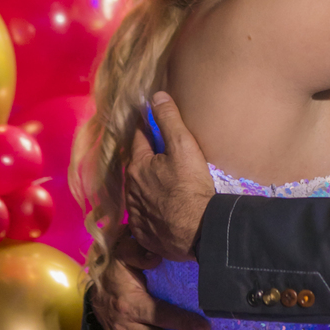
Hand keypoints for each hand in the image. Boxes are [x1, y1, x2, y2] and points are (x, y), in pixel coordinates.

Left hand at [125, 91, 213, 262]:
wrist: (199, 231)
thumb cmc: (191, 187)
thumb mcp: (184, 146)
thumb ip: (169, 120)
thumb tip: (156, 96)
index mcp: (137, 166)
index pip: (138, 139)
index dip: (146, 128)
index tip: (151, 122)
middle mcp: (131, 190)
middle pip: (137, 167)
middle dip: (145, 159)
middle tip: (161, 154)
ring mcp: (136, 214)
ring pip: (138, 193)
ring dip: (147, 186)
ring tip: (163, 184)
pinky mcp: (144, 233)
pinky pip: (144, 217)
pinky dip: (150, 211)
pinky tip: (162, 211)